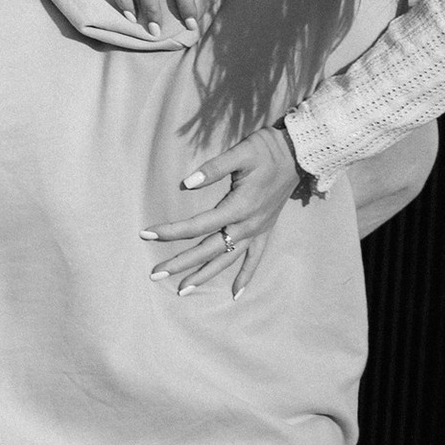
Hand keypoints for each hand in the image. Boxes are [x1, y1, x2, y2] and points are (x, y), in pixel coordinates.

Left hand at [140, 126, 300, 297]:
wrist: (299, 154)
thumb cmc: (267, 150)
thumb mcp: (240, 152)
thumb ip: (214, 168)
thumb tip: (188, 183)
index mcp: (238, 207)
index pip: (197, 226)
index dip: (170, 231)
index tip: (146, 234)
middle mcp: (247, 225)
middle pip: (207, 250)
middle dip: (180, 263)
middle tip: (155, 274)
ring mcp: (257, 230)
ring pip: (226, 259)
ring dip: (204, 276)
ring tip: (182, 290)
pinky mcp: (265, 230)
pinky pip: (254, 259)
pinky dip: (246, 276)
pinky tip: (235, 294)